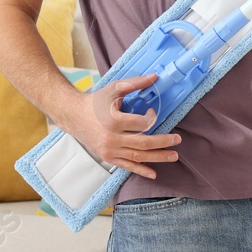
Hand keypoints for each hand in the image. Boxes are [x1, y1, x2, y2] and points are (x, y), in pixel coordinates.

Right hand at [55, 72, 180, 178]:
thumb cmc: (95, 101)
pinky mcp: (108, 157)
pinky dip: (141, 170)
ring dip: (158, 157)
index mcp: (114, 120)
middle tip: (178, 140)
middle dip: (163, 142)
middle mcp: (112, 138)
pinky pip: (127, 166)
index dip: (152, 118)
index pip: (141, 123)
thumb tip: (154, 77)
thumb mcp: (114, 89)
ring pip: (138, 156)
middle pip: (144, 142)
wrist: (73, 116)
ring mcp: (110, 150)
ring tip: (174, 156)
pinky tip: (154, 173)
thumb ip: (135, 83)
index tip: (154, 112)